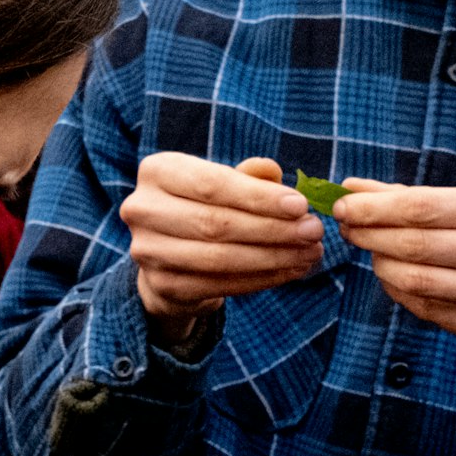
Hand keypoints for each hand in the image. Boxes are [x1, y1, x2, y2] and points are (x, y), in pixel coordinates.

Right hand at [122, 153, 322, 339]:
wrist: (169, 254)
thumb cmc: (204, 206)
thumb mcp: (223, 183)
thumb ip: (248, 177)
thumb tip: (273, 171)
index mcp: (157, 172)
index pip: (212, 184)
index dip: (259, 197)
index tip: (300, 205)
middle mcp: (142, 209)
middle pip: (216, 223)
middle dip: (273, 229)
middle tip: (313, 231)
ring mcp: (148, 251)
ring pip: (220, 258)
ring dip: (273, 257)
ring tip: (309, 253)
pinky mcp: (162, 285)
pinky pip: (220, 285)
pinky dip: (262, 279)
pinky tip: (291, 271)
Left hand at [332, 179, 455, 356]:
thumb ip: (418, 197)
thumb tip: (354, 188)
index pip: (425, 205)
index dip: (376, 208)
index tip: (344, 205)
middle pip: (419, 245)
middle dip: (371, 236)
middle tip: (348, 230)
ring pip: (422, 282)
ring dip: (383, 267)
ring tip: (373, 255)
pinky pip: (433, 312)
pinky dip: (402, 295)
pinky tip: (394, 281)